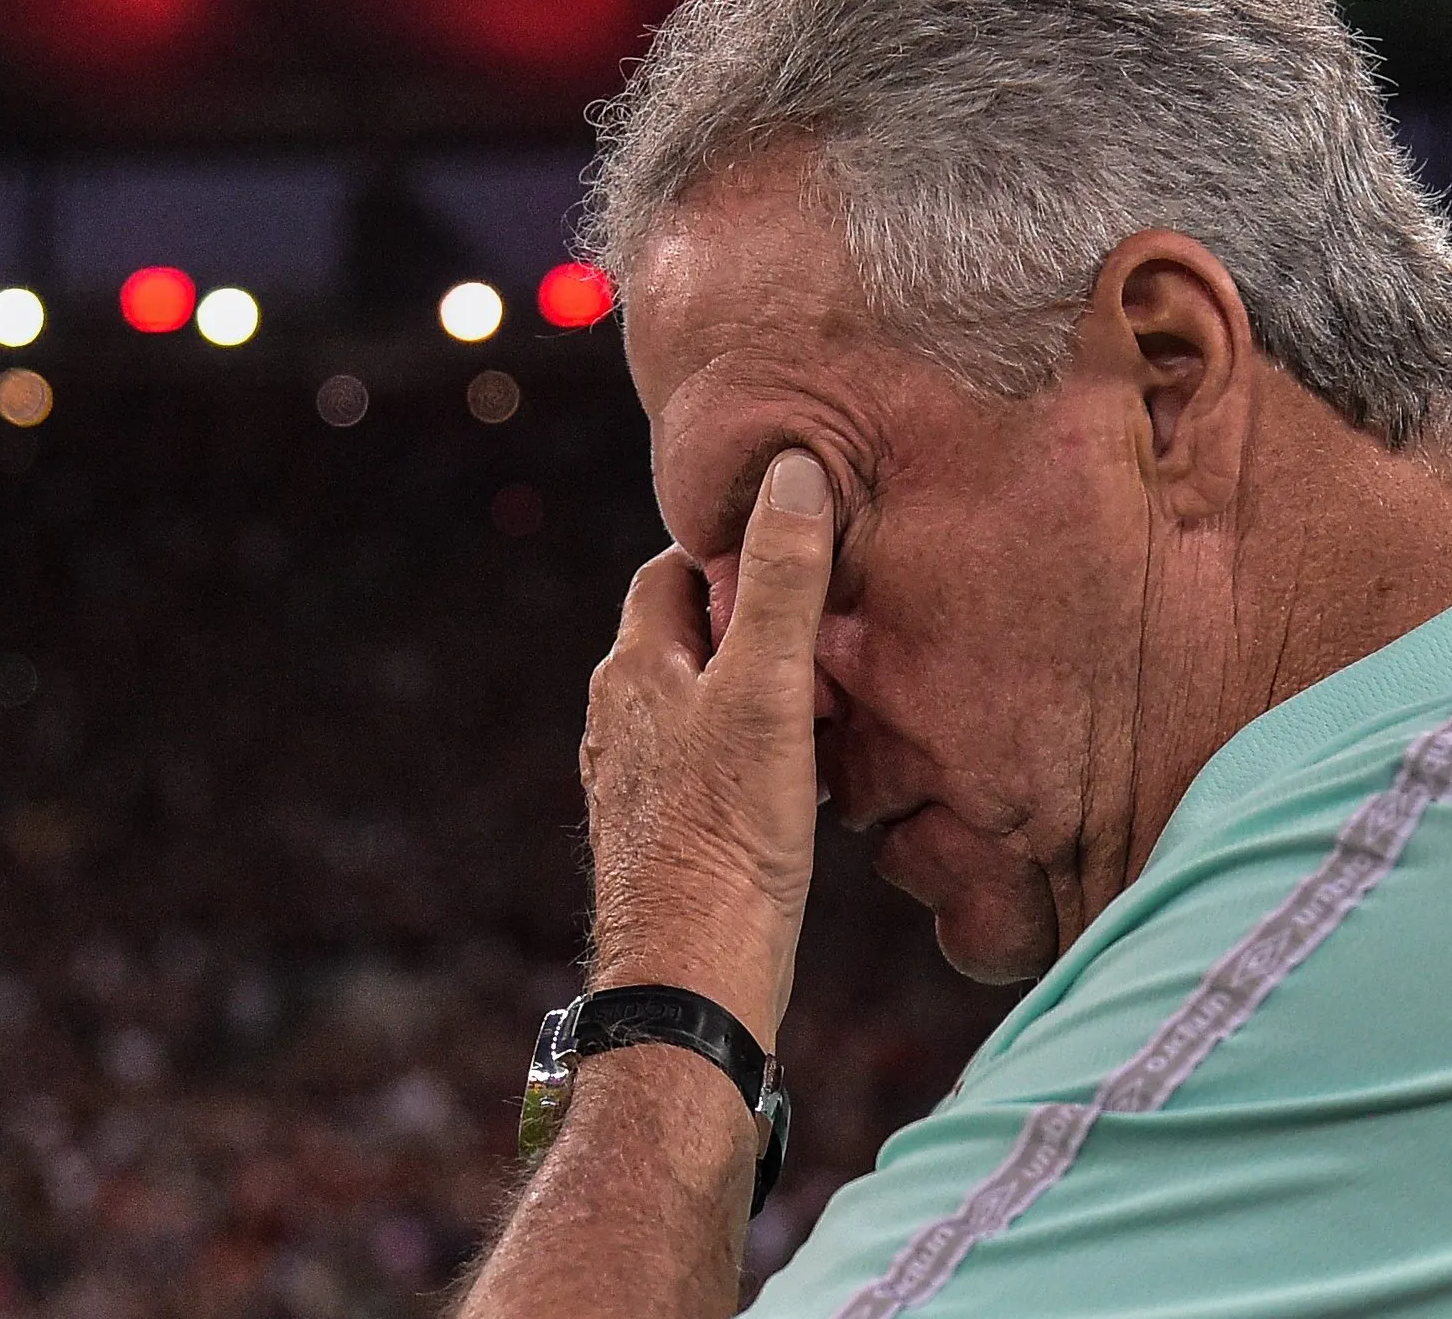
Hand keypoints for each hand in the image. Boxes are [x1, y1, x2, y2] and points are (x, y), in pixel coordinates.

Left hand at [581, 450, 833, 1048]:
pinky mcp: (663, 837)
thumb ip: (782, 580)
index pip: (671, 571)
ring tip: (830, 712)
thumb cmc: (729, 835)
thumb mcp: (770, 690)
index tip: (798, 562)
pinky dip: (756, 755)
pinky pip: (712, 766)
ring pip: (702, 705)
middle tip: (831, 641)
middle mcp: (620, 721)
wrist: (694, 982)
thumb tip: (793, 469)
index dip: (732, 555)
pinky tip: (805, 785)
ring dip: (761, 696)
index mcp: (633, 670)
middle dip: (755, 627)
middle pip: (689, 639)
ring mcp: (637, 783)